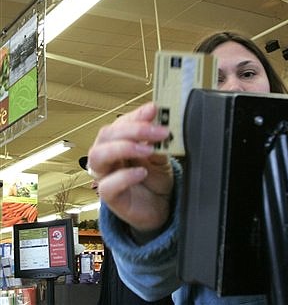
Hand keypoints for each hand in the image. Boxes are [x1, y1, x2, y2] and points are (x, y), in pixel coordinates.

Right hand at [88, 102, 173, 234]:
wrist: (160, 206)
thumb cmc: (155, 178)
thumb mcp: (160, 155)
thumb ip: (158, 142)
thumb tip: (161, 125)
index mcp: (118, 142)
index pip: (120, 123)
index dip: (136, 115)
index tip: (155, 110)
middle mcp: (107, 156)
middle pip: (107, 135)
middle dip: (134, 130)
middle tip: (159, 131)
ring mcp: (105, 175)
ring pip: (98, 155)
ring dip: (124, 148)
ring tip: (147, 150)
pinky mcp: (110, 197)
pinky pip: (107, 185)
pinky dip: (124, 176)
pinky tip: (141, 173)